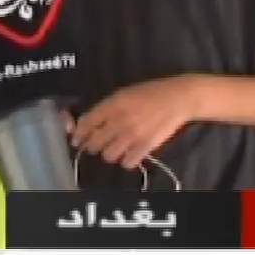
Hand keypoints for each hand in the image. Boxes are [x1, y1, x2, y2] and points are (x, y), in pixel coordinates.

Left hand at [70, 77, 210, 169]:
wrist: (177, 98)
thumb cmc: (150, 92)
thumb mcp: (125, 93)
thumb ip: (108, 107)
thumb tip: (91, 121)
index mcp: (113, 104)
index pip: (87, 123)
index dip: (79, 134)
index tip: (77, 140)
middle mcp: (119, 120)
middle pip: (95, 143)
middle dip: (93, 146)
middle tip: (98, 146)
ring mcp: (132, 135)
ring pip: (108, 155)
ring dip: (110, 154)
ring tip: (116, 150)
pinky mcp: (145, 146)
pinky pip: (127, 163)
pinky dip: (126, 161)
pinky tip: (130, 155)